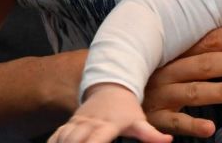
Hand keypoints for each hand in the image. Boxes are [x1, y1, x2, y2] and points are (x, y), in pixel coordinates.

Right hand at [50, 84, 170, 142]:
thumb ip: (151, 134)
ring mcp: (77, 122)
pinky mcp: (70, 122)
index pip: (95, 141)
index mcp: (105, 125)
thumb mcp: (139, 120)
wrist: (111, 86)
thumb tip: (168, 140)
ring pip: (63, 137)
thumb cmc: (126, 108)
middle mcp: (88, 123)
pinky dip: (53, 142)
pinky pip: (57, 134)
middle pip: (74, 140)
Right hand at [141, 25, 221, 137]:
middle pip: (207, 64)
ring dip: (218, 90)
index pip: (211, 41)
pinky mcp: (155, 118)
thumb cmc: (152, 72)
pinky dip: (191, 125)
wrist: (112, 90)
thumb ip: (201, 49)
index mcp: (177, 52)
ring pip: (193, 92)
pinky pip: (174, 123)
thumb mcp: (173, 56)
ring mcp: (162, 94)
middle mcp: (170, 70)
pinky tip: (210, 128)